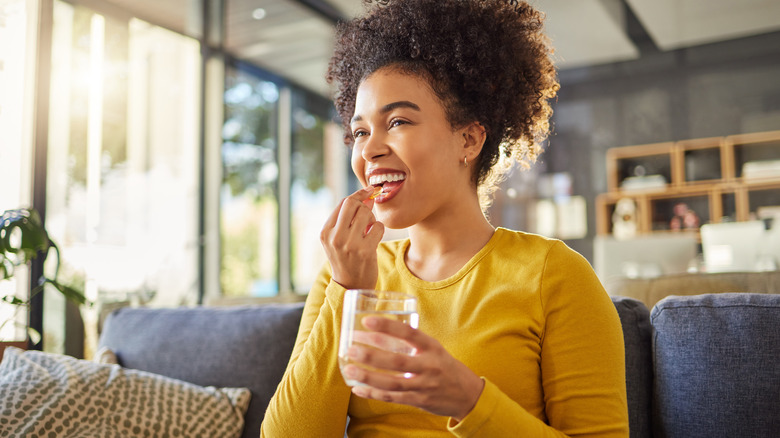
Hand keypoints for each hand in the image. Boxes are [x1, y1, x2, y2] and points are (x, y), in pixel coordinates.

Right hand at [320, 186, 384, 289]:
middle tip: (367, 216)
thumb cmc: (347, 258)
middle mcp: (335, 237)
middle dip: (364, 205)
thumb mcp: (339, 238)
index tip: (369, 191)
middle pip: (353, 204)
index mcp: (325, 232)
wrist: (351, 285)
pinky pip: (378, 226)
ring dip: (372, 219)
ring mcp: (349, 244)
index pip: (343, 202)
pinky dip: (379, 229)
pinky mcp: (365, 251)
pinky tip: (374, 238)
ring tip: (369, 230)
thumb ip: (349, 218)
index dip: (358, 195)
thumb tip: (368, 196)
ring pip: (366, 213)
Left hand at [342, 316, 484, 421]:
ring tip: (349, 369)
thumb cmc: (444, 366)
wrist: (467, 394)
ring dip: (368, 377)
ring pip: (392, 383)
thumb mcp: (433, 349)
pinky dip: (374, 394)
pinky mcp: (419, 401)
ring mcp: (424, 385)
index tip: (366, 321)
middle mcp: (429, 366)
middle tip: (351, 348)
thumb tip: (378, 332)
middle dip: (372, 355)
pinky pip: (393, 398)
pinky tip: (358, 388)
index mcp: (432, 347)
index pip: (409, 333)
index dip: (387, 327)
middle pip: (397, 361)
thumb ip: (411, 343)